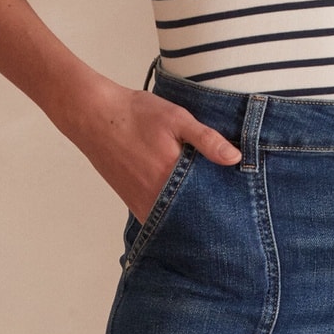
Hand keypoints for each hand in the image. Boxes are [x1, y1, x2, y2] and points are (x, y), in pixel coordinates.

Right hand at [54, 72, 241, 221]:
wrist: (93, 116)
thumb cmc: (134, 114)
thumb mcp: (177, 118)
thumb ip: (207, 140)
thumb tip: (235, 159)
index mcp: (169, 178)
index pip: (206, 203)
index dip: (224, 204)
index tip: (240, 205)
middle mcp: (154, 198)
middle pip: (190, 217)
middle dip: (209, 214)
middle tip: (228, 209)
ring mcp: (140, 203)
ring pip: (173, 220)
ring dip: (190, 215)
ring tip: (209, 205)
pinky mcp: (131, 201)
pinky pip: (157, 217)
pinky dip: (172, 214)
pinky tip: (182, 201)